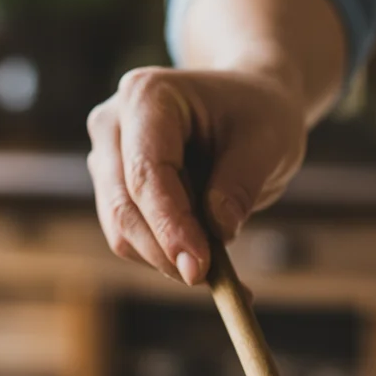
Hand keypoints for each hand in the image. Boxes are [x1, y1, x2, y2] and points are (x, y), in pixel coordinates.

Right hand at [86, 66, 306, 284]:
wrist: (248, 105)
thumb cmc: (258, 115)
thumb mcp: (268, 143)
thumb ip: (240, 185)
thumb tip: (218, 231)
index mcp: (147, 96)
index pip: (147, 172)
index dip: (169, 225)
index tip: (198, 268)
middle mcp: (113, 124)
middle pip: (123, 206)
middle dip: (164, 250)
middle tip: (209, 279)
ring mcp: (107, 158)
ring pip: (121, 230)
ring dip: (166, 258)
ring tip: (222, 269)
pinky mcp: (113, 189)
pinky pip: (131, 237)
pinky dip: (167, 257)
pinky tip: (208, 262)